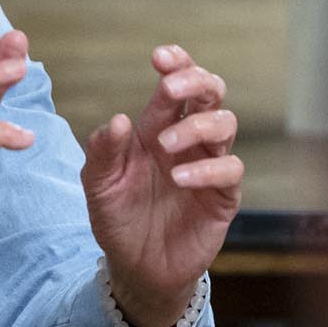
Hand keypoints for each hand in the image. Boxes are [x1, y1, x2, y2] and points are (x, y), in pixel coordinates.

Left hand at [80, 44, 243, 326]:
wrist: (135, 268)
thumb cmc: (118, 218)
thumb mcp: (98, 185)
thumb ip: (102, 153)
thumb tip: (118, 120)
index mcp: (157, 129)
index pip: (175, 85)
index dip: (176, 64)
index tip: (159, 58)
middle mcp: (188, 141)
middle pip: (210, 93)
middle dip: (196, 81)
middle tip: (171, 88)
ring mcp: (208, 166)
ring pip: (225, 124)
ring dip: (197, 126)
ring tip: (166, 146)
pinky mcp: (223, 197)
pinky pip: (229, 170)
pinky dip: (207, 168)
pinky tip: (180, 178)